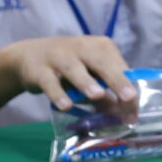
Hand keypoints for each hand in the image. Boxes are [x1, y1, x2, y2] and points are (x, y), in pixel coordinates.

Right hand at [4, 35, 135, 112]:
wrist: (28, 55)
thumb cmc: (69, 67)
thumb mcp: (89, 76)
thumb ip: (104, 94)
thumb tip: (120, 115)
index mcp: (101, 47)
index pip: (120, 66)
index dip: (129, 87)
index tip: (133, 111)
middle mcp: (82, 47)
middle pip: (102, 62)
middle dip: (116, 80)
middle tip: (129, 97)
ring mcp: (59, 56)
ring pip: (74, 68)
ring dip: (86, 82)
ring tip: (98, 95)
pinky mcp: (39, 69)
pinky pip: (49, 82)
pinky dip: (58, 93)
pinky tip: (66, 106)